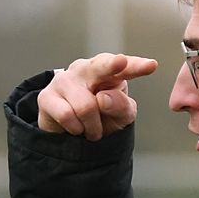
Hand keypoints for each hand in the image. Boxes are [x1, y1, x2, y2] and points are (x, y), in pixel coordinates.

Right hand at [38, 53, 157, 140]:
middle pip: (100, 67)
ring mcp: (64, 81)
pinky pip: (67, 116)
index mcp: (109, 71)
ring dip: (93, 126)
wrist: (74, 134)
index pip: (125, 67)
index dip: (136, 66)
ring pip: (86, 107)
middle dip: (111, 65)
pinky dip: (77, 129)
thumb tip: (103, 98)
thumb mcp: (121, 115)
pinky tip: (76, 128)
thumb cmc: (103, 117)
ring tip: (92, 129)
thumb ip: (121, 106)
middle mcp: (86, 70)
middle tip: (121, 63)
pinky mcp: (47, 96)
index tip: (152, 65)